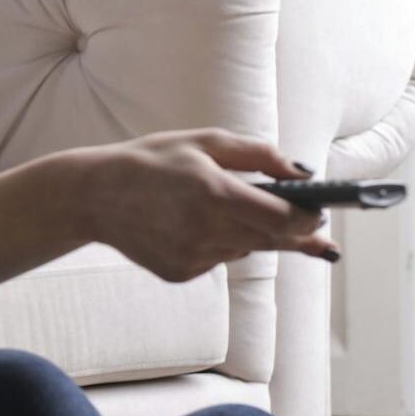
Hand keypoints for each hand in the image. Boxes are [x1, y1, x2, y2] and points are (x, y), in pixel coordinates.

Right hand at [72, 128, 337, 283]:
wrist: (93, 195)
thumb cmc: (151, 161)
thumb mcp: (204, 142)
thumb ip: (259, 154)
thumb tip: (304, 173)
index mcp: (214, 193)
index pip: (285, 219)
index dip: (310, 219)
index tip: (321, 212)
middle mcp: (206, 231)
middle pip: (274, 241)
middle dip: (294, 232)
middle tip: (313, 227)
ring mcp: (192, 257)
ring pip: (245, 249)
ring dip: (250, 233)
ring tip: (221, 209)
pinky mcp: (181, 273)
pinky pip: (218, 260)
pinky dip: (218, 243)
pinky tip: (191, 225)